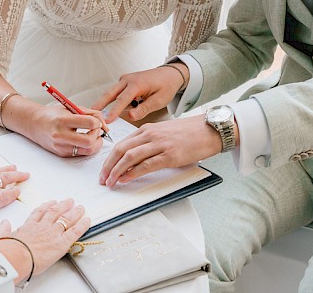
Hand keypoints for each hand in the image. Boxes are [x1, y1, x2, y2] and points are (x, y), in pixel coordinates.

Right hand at [0, 199, 89, 283]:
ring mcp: (53, 233)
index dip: (45, 207)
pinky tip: (87, 220)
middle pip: (55, 212)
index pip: (38, 213)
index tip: (50, 203)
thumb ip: (2, 230)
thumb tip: (3, 224)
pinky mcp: (61, 242)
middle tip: (69, 201)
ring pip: (66, 218)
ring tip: (80, 207)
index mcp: (28, 226)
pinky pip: (75, 231)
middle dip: (63, 206)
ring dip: (74, 212)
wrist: (15, 258)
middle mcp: (42, 227)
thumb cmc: (7, 251)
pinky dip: (82, 225)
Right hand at [25, 104, 106, 157]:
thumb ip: (89, 113)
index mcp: (63, 120)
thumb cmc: (53, 115)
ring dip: (95, 144)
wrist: (35, 124)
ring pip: (87, 151)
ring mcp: (61, 146)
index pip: (89, 123)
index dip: (97, 122)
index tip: (97, 122)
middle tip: (97, 131)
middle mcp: (60, 135)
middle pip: (89, 142)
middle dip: (98, 136)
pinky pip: (80, 153)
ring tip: (93, 136)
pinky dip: (86, 147)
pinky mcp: (62, 154)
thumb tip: (104, 124)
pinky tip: (84, 140)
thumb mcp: (70, 107)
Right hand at [92, 65, 186, 124]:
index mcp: (137, 83)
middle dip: (99, 104)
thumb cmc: (166, 86)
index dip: (113, 111)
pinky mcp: (125, 82)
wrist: (170, 74)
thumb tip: (131, 116)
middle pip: (110, 93)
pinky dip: (111, 100)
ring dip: (103, 103)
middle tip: (89, 114)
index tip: (106, 120)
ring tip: (95, 114)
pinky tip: (108, 110)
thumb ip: (144, 109)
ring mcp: (125, 80)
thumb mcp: (159, 100)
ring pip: (111, 93)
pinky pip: (116, 93)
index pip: (122, 100)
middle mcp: (128, 79)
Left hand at [99, 116, 222, 187]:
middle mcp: (150, 134)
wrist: (210, 129)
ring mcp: (159, 144)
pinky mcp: (169, 155)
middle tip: (102, 179)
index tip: (104, 170)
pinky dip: (132, 173)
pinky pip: (146, 165)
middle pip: (121, 150)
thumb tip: (135, 159)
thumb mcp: (164, 133)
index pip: (122, 143)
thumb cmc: (189, 133)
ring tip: (110, 182)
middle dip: (108, 166)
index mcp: (147, 129)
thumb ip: (149, 142)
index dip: (110, 158)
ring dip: (116, 171)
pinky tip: (125, 179)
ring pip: (129, 157)